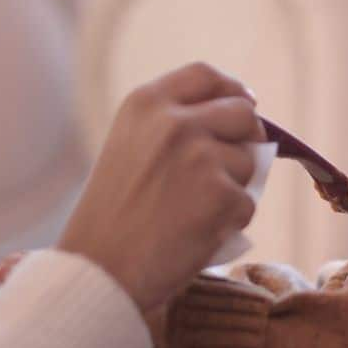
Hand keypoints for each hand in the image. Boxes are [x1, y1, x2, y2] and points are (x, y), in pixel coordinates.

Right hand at [58, 62, 265, 318]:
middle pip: (242, 113)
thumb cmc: (111, 219)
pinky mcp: (222, 195)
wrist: (98, 272)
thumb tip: (243, 124)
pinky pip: (247, 204)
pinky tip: (195, 235)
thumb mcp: (129, 148)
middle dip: (246, 138)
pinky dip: (230, 223)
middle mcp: (176, 121)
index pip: (205, 75)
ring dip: (233, 188)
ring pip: (248, 163)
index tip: (245, 102)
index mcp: (146, 103)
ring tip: (191, 213)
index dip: (231, 89)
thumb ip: (173, 128)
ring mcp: (201, 156)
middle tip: (231, 167)